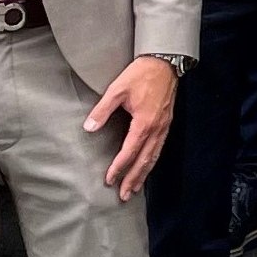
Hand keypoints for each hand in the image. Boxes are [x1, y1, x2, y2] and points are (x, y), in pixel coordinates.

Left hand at [86, 55, 177, 200]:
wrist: (164, 61)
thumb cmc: (141, 74)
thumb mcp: (117, 89)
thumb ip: (102, 110)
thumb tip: (88, 127)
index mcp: (144, 123)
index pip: (129, 152)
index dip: (119, 167)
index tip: (109, 180)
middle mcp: (156, 128)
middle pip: (145, 160)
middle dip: (133, 178)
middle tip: (124, 195)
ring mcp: (164, 126)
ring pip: (154, 156)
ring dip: (144, 173)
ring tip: (135, 188)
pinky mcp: (167, 122)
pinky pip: (160, 147)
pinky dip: (152, 161)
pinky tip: (147, 165)